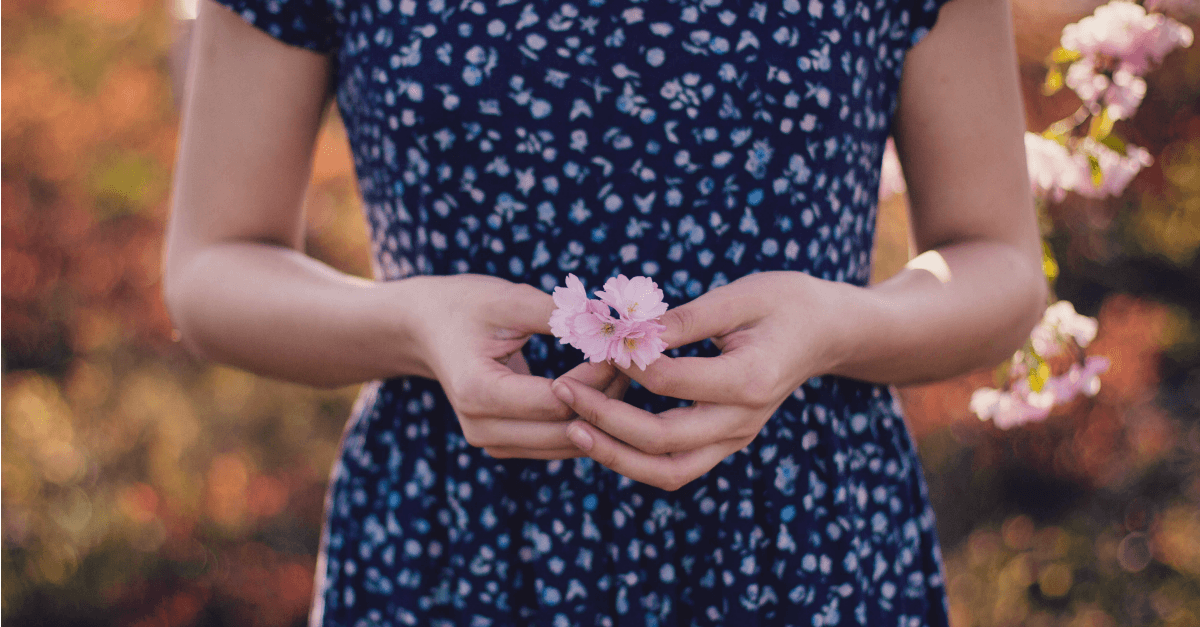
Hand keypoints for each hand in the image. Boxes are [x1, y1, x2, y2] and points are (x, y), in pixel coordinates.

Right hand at [405, 275, 629, 459]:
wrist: (426, 329)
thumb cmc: (466, 306)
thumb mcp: (508, 299)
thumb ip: (559, 314)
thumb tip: (613, 323)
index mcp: (478, 391)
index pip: (559, 399)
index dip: (598, 375)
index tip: (623, 345)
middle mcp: (481, 428)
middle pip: (567, 429)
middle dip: (607, 396)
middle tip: (633, 359)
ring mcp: (492, 444)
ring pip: (569, 444)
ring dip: (602, 413)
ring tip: (622, 370)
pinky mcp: (505, 446)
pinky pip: (559, 444)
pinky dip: (587, 421)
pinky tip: (604, 388)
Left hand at [551, 271, 845, 489]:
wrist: (826, 332)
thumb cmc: (784, 302)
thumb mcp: (738, 296)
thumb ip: (684, 318)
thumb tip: (629, 330)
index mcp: (748, 379)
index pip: (670, 382)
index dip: (625, 363)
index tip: (596, 340)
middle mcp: (743, 420)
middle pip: (663, 440)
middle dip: (604, 419)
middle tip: (562, 390)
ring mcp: (735, 438)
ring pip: (667, 471)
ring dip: (614, 455)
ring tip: (571, 429)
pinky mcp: (726, 443)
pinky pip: (675, 468)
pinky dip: (634, 459)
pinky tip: (601, 434)